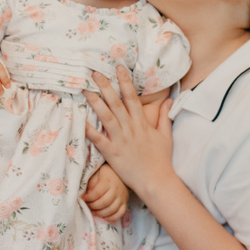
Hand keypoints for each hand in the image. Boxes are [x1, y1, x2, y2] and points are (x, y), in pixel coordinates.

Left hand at [83, 164, 128, 222]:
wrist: (121, 172)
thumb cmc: (105, 174)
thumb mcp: (96, 175)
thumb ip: (91, 185)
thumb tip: (86, 196)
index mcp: (108, 182)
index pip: (97, 193)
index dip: (89, 198)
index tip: (83, 198)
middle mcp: (116, 190)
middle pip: (104, 202)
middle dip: (93, 206)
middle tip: (88, 206)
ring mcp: (122, 197)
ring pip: (112, 209)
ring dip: (101, 213)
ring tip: (94, 212)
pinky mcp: (125, 202)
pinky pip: (120, 213)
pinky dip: (112, 218)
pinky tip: (104, 217)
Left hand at [84, 65, 175, 193]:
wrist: (157, 181)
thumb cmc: (161, 159)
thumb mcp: (166, 135)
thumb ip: (165, 116)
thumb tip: (169, 100)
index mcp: (142, 123)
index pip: (132, 98)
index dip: (125, 82)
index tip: (118, 68)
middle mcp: (130, 129)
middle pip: (116, 103)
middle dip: (105, 87)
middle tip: (95, 74)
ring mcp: (121, 140)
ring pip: (106, 117)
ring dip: (95, 103)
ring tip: (85, 91)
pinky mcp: (113, 153)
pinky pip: (98, 139)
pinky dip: (89, 130)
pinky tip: (80, 120)